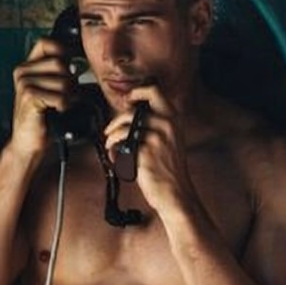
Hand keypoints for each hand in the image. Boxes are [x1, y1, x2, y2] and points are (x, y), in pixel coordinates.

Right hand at [10, 38, 73, 158]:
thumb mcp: (51, 90)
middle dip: (70, 81)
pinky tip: (56, 112)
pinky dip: (64, 106)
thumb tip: (79, 62)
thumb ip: (60, 73)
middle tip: (65, 96)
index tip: (70, 67)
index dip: (62, 50)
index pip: (46, 43)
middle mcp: (22, 72)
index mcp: (27, 67)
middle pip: (60, 63)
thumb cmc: (42, 118)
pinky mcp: (30, 97)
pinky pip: (60, 96)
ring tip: (60, 106)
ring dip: (68, 97)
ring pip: (63, 81)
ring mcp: (24, 84)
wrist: (28, 143)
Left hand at [102, 85, 192, 212]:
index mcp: (174, 120)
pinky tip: (116, 161)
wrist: (176, 193)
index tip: (127, 101)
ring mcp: (156, 138)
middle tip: (109, 131)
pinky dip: (114, 153)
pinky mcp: (145, 152)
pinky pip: (121, 146)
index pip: (155, 92)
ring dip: (111, 138)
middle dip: (115, 121)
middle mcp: (166, 125)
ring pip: (123, 128)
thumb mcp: (171, 141)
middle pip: (131, 111)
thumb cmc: (170, 170)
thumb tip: (130, 116)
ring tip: (110, 147)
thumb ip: (157, 126)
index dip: (137, 92)